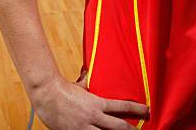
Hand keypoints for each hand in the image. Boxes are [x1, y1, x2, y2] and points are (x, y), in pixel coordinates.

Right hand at [31, 75, 148, 129]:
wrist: (47, 94)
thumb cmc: (63, 89)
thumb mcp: (81, 85)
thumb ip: (88, 82)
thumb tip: (88, 72)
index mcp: (98, 103)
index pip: (123, 106)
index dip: (137, 109)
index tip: (148, 111)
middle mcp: (93, 117)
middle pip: (118, 126)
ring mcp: (83, 128)